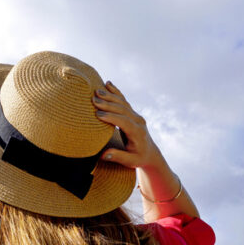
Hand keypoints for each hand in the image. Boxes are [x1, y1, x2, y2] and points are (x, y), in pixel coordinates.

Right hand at [92, 81, 200, 219]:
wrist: (150, 153)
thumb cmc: (138, 158)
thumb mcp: (130, 161)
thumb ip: (118, 157)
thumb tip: (104, 154)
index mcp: (138, 132)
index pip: (124, 122)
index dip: (111, 117)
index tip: (97, 114)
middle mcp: (138, 121)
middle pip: (122, 109)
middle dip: (107, 104)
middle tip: (93, 99)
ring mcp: (136, 115)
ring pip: (122, 103)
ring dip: (109, 96)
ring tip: (96, 90)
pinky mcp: (132, 113)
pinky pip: (123, 100)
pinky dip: (115, 91)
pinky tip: (108, 83)